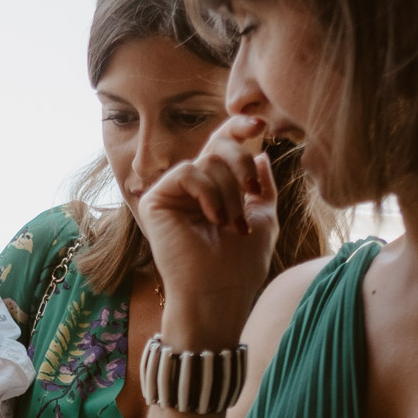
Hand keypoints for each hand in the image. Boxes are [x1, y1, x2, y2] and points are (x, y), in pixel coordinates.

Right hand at [137, 114, 279, 340]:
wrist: (218, 293)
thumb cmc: (241, 264)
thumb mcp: (263, 217)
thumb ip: (261, 185)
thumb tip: (262, 153)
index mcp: (215, 188)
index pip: (222, 146)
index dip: (238, 128)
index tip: (261, 124)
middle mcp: (191, 188)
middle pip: (217, 144)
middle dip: (241, 164)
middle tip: (251, 192)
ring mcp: (172, 194)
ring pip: (207, 161)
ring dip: (229, 193)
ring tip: (232, 224)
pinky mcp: (155, 201)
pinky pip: (187, 173)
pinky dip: (208, 194)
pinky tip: (213, 219)